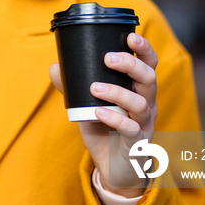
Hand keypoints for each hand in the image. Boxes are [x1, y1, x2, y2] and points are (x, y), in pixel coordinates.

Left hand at [49, 32, 157, 196]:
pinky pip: (130, 130)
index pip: (149, 64)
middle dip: (131, 65)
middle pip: (149, 79)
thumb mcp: (88, 105)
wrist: (113, 168)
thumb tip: (55, 67)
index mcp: (138, 90)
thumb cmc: (104, 130)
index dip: (144, 49)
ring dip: (118, 92)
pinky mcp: (137, 144)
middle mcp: (147, 104)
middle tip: (108, 58)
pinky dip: (114, 119)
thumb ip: (74, 86)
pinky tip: (98, 113)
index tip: (131, 36)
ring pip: (141, 104)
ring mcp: (144, 125)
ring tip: (94, 88)